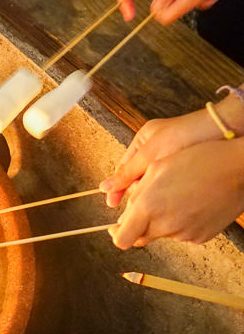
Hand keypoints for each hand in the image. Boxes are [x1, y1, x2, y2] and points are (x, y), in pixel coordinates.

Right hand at [99, 108, 221, 205]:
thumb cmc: (190, 134)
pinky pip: (167, 183)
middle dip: (136, 190)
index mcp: (143, 141)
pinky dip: (165, 191)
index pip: (123, 168)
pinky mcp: (185, 166)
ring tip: (153, 201)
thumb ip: (129, 171)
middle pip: (136, 177)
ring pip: (151, 182)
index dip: (117, 186)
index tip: (113, 203)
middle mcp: (154, 149)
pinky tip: (168, 197)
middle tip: (136, 204)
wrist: (228, 130)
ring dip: (151, 192)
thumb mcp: (153, 153)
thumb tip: (104, 187)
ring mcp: (169, 157)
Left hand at [109, 138, 243, 248]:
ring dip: (162, 221)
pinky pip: (182, 234)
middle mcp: (165, 225)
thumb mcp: (157, 166)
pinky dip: (181, 223)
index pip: (122, 239)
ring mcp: (185, 233)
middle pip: (140, 238)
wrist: (239, 167)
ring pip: (162, 234)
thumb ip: (135, 192)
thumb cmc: (198, 159)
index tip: (116, 227)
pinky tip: (190, 203)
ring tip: (176, 197)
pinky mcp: (201, 236)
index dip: (117, 234)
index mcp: (149, 207)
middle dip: (138, 225)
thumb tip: (124, 212)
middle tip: (146, 207)